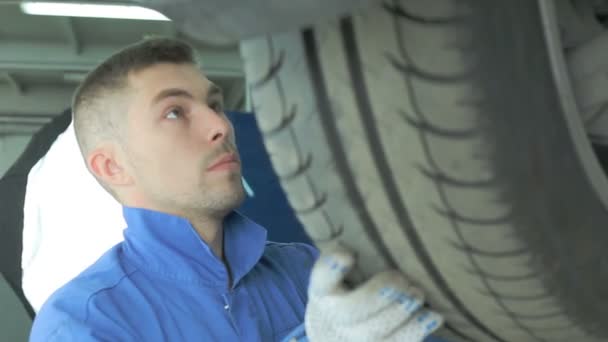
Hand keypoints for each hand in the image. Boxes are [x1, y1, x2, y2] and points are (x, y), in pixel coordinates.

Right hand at [305, 244, 443, 340]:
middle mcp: (333, 316)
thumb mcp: (342, 266)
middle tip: (401, 278)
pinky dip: (417, 330)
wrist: (336, 329)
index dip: (332, 267)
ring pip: (375, 334)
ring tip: (419, 293)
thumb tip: (387, 216)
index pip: (321, 277)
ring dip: (401, 313)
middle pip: (350, 311)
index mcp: (322, 288)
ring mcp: (354, 338)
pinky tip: (434, 316)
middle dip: (378, 295)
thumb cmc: (349, 284)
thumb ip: (354, 249)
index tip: (348, 254)